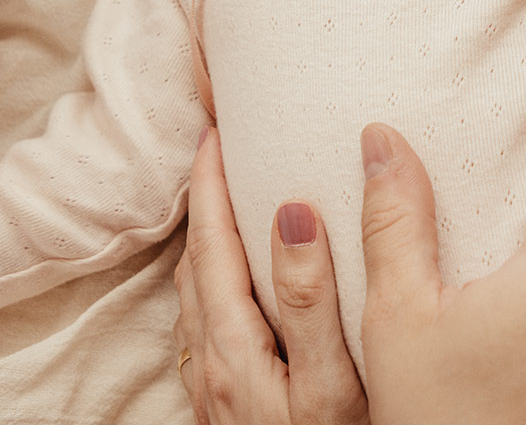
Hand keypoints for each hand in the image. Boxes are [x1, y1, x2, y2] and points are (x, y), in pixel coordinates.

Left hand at [172, 128, 367, 424]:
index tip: (215, 128)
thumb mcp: (330, 382)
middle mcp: (211, 363)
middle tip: (216, 144)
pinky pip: (206, 321)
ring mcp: (214, 386)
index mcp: (232, 346)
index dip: (210, 181)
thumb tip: (289, 211)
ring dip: (205, 237)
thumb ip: (309, 299)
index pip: (212, 242)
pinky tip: (236, 280)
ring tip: (224, 197)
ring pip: (195, 293)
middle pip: (195, 262)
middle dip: (201, 197)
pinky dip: (214, 278)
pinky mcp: (226, 403)